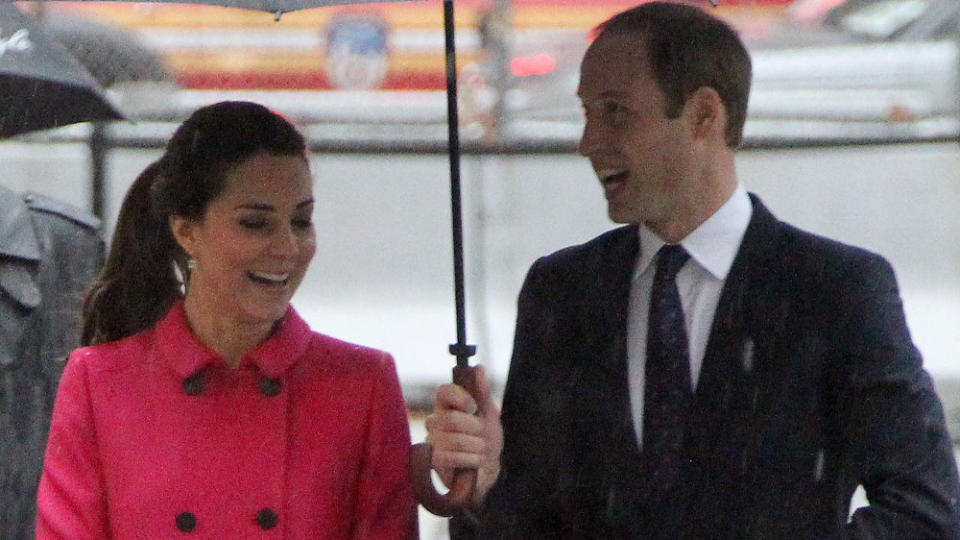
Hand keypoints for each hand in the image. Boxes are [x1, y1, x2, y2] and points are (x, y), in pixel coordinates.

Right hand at [424, 364, 502, 507]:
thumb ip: (483, 393)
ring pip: (454, 439)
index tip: (473, 407)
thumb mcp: (489, 417)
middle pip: (452, 419)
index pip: (443, 391)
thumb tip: (479, 368)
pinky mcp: (432, 463)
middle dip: (475, 429)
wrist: (487, 473)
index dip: (460, 397)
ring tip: (480, 452)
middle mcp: (435, 422)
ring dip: (476, 448)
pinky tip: (474, 462)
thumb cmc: (486, 442)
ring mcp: (431, 442)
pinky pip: (449, 457)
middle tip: (482, 437)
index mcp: (447, 407)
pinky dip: (469, 460)